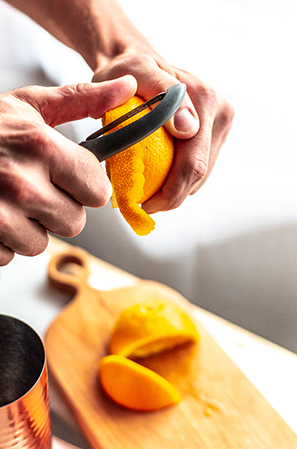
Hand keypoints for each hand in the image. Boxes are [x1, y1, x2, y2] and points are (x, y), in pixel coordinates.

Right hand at [0, 75, 136, 265]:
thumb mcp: (30, 106)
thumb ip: (82, 99)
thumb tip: (127, 85)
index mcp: (41, 149)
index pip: (98, 191)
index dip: (87, 185)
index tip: (71, 177)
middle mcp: (22, 185)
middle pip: (75, 221)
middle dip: (60, 208)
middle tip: (35, 187)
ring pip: (43, 242)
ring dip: (32, 226)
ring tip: (11, 199)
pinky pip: (12, 254)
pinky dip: (5, 240)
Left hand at [93, 53, 233, 213]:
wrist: (133, 63)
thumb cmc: (126, 71)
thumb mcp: (134, 75)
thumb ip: (162, 95)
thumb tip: (189, 129)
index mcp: (205, 101)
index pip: (193, 164)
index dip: (169, 193)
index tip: (143, 204)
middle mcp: (220, 112)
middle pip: (199, 174)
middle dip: (171, 197)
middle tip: (142, 204)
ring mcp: (220, 124)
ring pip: (201, 176)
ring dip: (175, 190)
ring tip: (147, 190)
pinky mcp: (214, 133)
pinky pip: (198, 168)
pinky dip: (178, 178)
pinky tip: (158, 176)